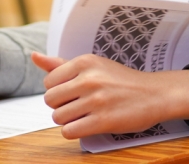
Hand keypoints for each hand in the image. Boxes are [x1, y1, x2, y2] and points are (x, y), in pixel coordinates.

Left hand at [31, 52, 188, 138]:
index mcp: (85, 61)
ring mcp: (96, 100)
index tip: (75, 91)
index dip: (59, 90)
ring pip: (58, 117)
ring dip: (68, 120)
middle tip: (80, 104)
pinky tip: (88, 124)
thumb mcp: (93, 65)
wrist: (154, 94)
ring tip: (85, 114)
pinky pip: (69, 131)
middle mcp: (89, 79)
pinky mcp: (102, 121)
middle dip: (62, 105)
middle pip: (50, 100)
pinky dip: (75, 131)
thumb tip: (35, 56)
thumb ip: (61, 64)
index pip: (48, 82)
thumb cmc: (121, 80)